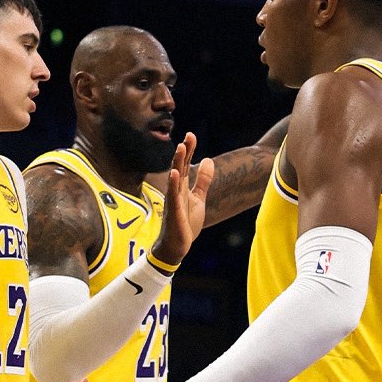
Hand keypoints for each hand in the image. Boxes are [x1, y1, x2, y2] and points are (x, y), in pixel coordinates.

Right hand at [152, 133, 215, 266]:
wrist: (176, 246)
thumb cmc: (185, 223)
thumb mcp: (198, 199)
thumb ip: (203, 180)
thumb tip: (208, 159)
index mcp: (182, 187)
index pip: (185, 164)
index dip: (189, 150)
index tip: (191, 135)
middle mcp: (176, 190)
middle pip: (180, 167)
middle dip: (184, 152)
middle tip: (189, 136)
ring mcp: (173, 200)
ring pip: (175, 178)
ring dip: (177, 163)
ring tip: (181, 148)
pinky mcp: (173, 212)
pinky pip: (172, 196)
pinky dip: (173, 184)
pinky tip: (174, 173)